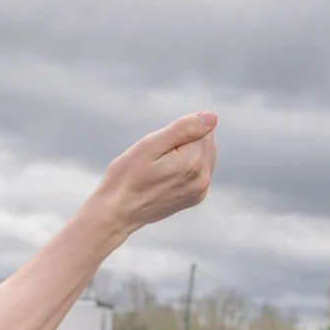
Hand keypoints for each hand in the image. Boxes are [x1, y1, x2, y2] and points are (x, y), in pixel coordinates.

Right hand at [89, 112, 217, 232]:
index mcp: (193, 162)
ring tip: (161, 168)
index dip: (177, 133)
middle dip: (184, 143)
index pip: (201, 129)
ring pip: (203, 156)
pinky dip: (185, 168)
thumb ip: (184, 128)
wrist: (117, 213)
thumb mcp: (150, 145)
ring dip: (186, 155)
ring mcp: (200, 191)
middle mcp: (202, 179)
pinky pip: (199, 171)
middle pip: (205, 142)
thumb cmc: (127, 176)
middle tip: (158, 159)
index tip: (159, 148)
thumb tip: (212, 117)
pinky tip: (166, 177)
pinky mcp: (195, 198)